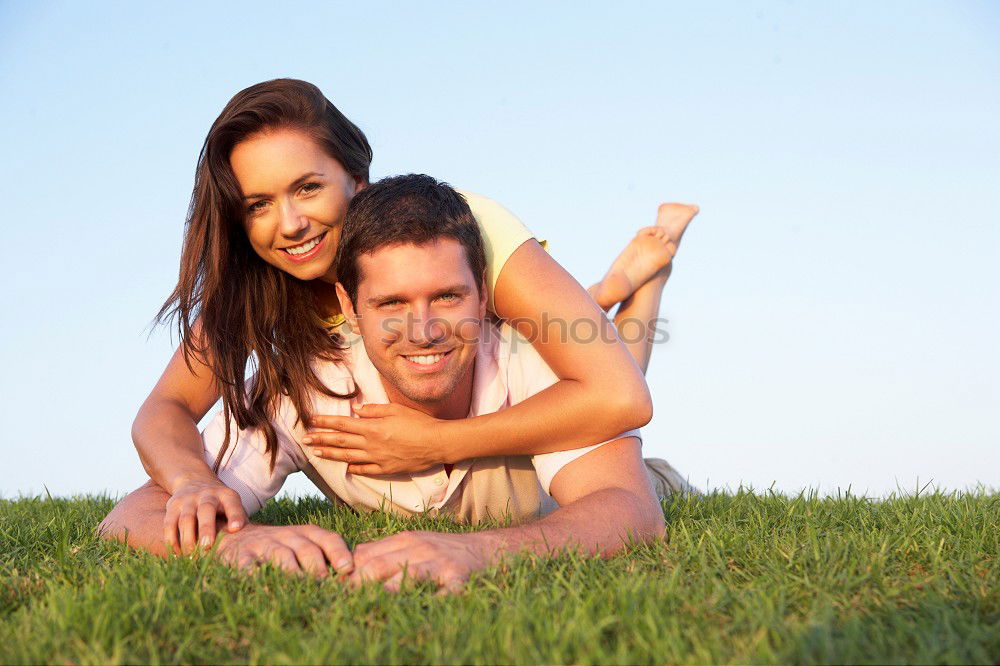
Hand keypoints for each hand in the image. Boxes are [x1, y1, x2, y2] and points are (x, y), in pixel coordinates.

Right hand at [164, 478, 247, 554]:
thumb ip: (238, 521)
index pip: (233, 504)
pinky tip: (177, 554)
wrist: (195, 482)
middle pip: (206, 510)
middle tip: (206, 547)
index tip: (236, 528)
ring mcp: (188, 499)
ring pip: (186, 518)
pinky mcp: (173, 505)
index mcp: (226, 496)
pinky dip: (172, 540)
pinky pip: (169, 523)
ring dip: (187, 539)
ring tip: (191, 556)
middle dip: (206, 529)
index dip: (235, 515)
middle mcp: (207, 495)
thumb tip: (243, 543)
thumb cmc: (220, 504)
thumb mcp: (232, 506)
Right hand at [216, 524, 353, 576]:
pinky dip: (256, 576)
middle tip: (327, 585)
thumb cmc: (279, 547)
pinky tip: (265, 588)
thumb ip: (324, 556)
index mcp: (305, 534)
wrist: (234, 536)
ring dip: (293, 573)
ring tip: (302, 589)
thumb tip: (353, 578)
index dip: (339, 552)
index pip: (327, 539)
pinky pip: (249, 566)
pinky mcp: (241, 557)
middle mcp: (287, 536)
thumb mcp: (301, 545)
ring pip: (281, 556)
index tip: (347, 569)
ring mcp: (264, 545)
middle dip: (318, 567)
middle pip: (306, 548)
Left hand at [303, 403, 447, 474]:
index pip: (342, 424)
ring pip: (348, 457)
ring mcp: (377, 459)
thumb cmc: (418, 423)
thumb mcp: (396, 409)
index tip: (311, 421)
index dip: (325, 422)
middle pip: (341, 441)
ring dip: (330, 454)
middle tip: (305, 440)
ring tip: (316, 453)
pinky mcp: (386, 469)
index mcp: (372, 427)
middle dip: (321, 439)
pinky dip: (354, 468)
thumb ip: (373, 410)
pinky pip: (365, 469)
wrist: (436, 443)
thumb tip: (356, 409)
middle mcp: (371, 444)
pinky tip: (345, 467)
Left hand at [349, 530, 492, 593]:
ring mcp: (439, 563)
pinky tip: (426, 610)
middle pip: (379, 565)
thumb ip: (383, 549)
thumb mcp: (412, 542)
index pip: (366, 555)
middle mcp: (419, 549)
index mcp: (404, 540)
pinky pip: (446, 592)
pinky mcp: (459, 578)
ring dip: (389, 591)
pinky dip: (436, 602)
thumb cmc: (442, 549)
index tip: (335, 591)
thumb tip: (350, 561)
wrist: (485, 548)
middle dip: (358, 585)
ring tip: (376, 605)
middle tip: (345, 605)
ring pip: (408, 575)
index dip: (347, 574)